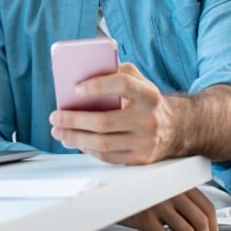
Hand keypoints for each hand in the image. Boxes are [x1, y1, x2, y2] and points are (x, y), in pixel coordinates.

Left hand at [49, 63, 180, 163]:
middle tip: (55, 116)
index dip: (98, 86)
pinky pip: (108, 156)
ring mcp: (145, 142)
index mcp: (148, 95)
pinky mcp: (140, 158)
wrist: (175, 128)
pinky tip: (76, 142)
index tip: (76, 88)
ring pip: (103, 143)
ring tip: (59, 131)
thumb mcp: (139, 80)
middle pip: (104, 122)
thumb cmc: (146, 101)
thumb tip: (84, 74)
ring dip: (75, 138)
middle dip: (74, 120)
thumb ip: (116, 72)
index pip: (122, 85)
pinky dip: (87, 149)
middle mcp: (148, 119)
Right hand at [118, 188, 218, 230]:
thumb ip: (183, 200)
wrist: (113, 194)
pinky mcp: (145, 218)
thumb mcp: (165, 191)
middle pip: (201, 222)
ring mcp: (159, 204)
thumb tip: (206, 226)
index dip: (214, 228)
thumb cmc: (142, 195)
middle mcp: (172, 192)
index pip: (208, 208)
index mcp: (180, 184)